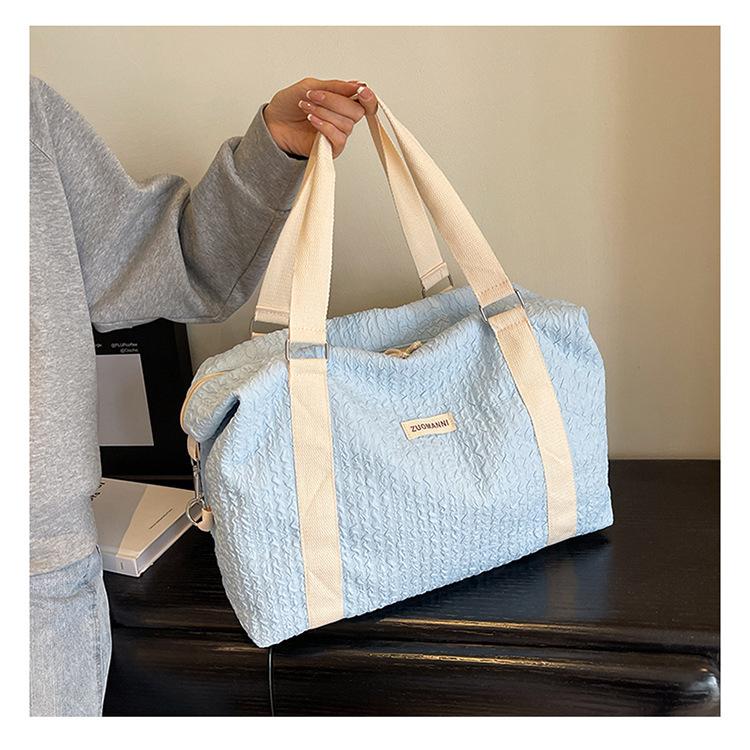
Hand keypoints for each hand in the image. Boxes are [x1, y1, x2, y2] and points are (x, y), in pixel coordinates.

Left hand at [263, 78, 377, 157]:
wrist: (273, 123)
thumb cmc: (290, 105)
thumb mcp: (310, 86)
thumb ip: (335, 86)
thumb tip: (357, 85)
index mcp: (343, 101)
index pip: (366, 102)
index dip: (368, 97)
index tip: (361, 90)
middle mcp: (344, 118)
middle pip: (357, 111)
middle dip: (335, 101)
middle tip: (315, 96)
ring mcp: (338, 133)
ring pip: (346, 124)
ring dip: (324, 112)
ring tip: (306, 107)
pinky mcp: (332, 148)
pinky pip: (339, 138)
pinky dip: (325, 126)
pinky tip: (312, 119)